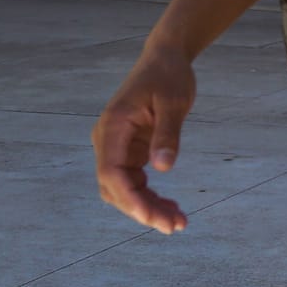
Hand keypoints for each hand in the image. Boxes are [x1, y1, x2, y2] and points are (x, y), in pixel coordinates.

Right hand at [91, 46, 195, 234]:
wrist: (165, 59)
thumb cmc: (169, 75)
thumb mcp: (174, 101)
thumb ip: (168, 133)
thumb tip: (164, 167)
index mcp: (112, 127)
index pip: (111, 173)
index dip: (130, 199)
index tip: (152, 218)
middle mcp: (108, 141)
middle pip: (116, 187)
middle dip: (142, 210)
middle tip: (175, 226)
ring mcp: (116, 148)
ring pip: (124, 190)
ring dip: (147, 208)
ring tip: (178, 222)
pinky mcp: (129, 152)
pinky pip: (134, 183)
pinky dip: (150, 197)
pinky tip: (171, 208)